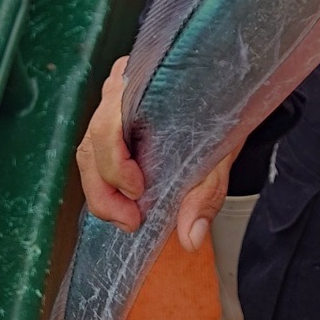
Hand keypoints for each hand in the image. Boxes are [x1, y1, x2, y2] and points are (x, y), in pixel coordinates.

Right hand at [75, 55, 231, 252]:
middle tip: (131, 221)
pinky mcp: (113, 117)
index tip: (138, 193)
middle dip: (105, 192)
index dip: (115, 166)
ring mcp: (113, 101)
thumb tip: (190, 237)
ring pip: (89, 152)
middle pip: (92, 145)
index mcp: (143, 84)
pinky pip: (96, 153)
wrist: (230, 82)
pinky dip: (107, 182)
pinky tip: (127, 199)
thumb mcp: (222, 149)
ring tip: (130, 215)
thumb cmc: (224, 106)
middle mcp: (122, 87)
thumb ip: (206, 191)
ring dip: (104, 191)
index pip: (108, 126)